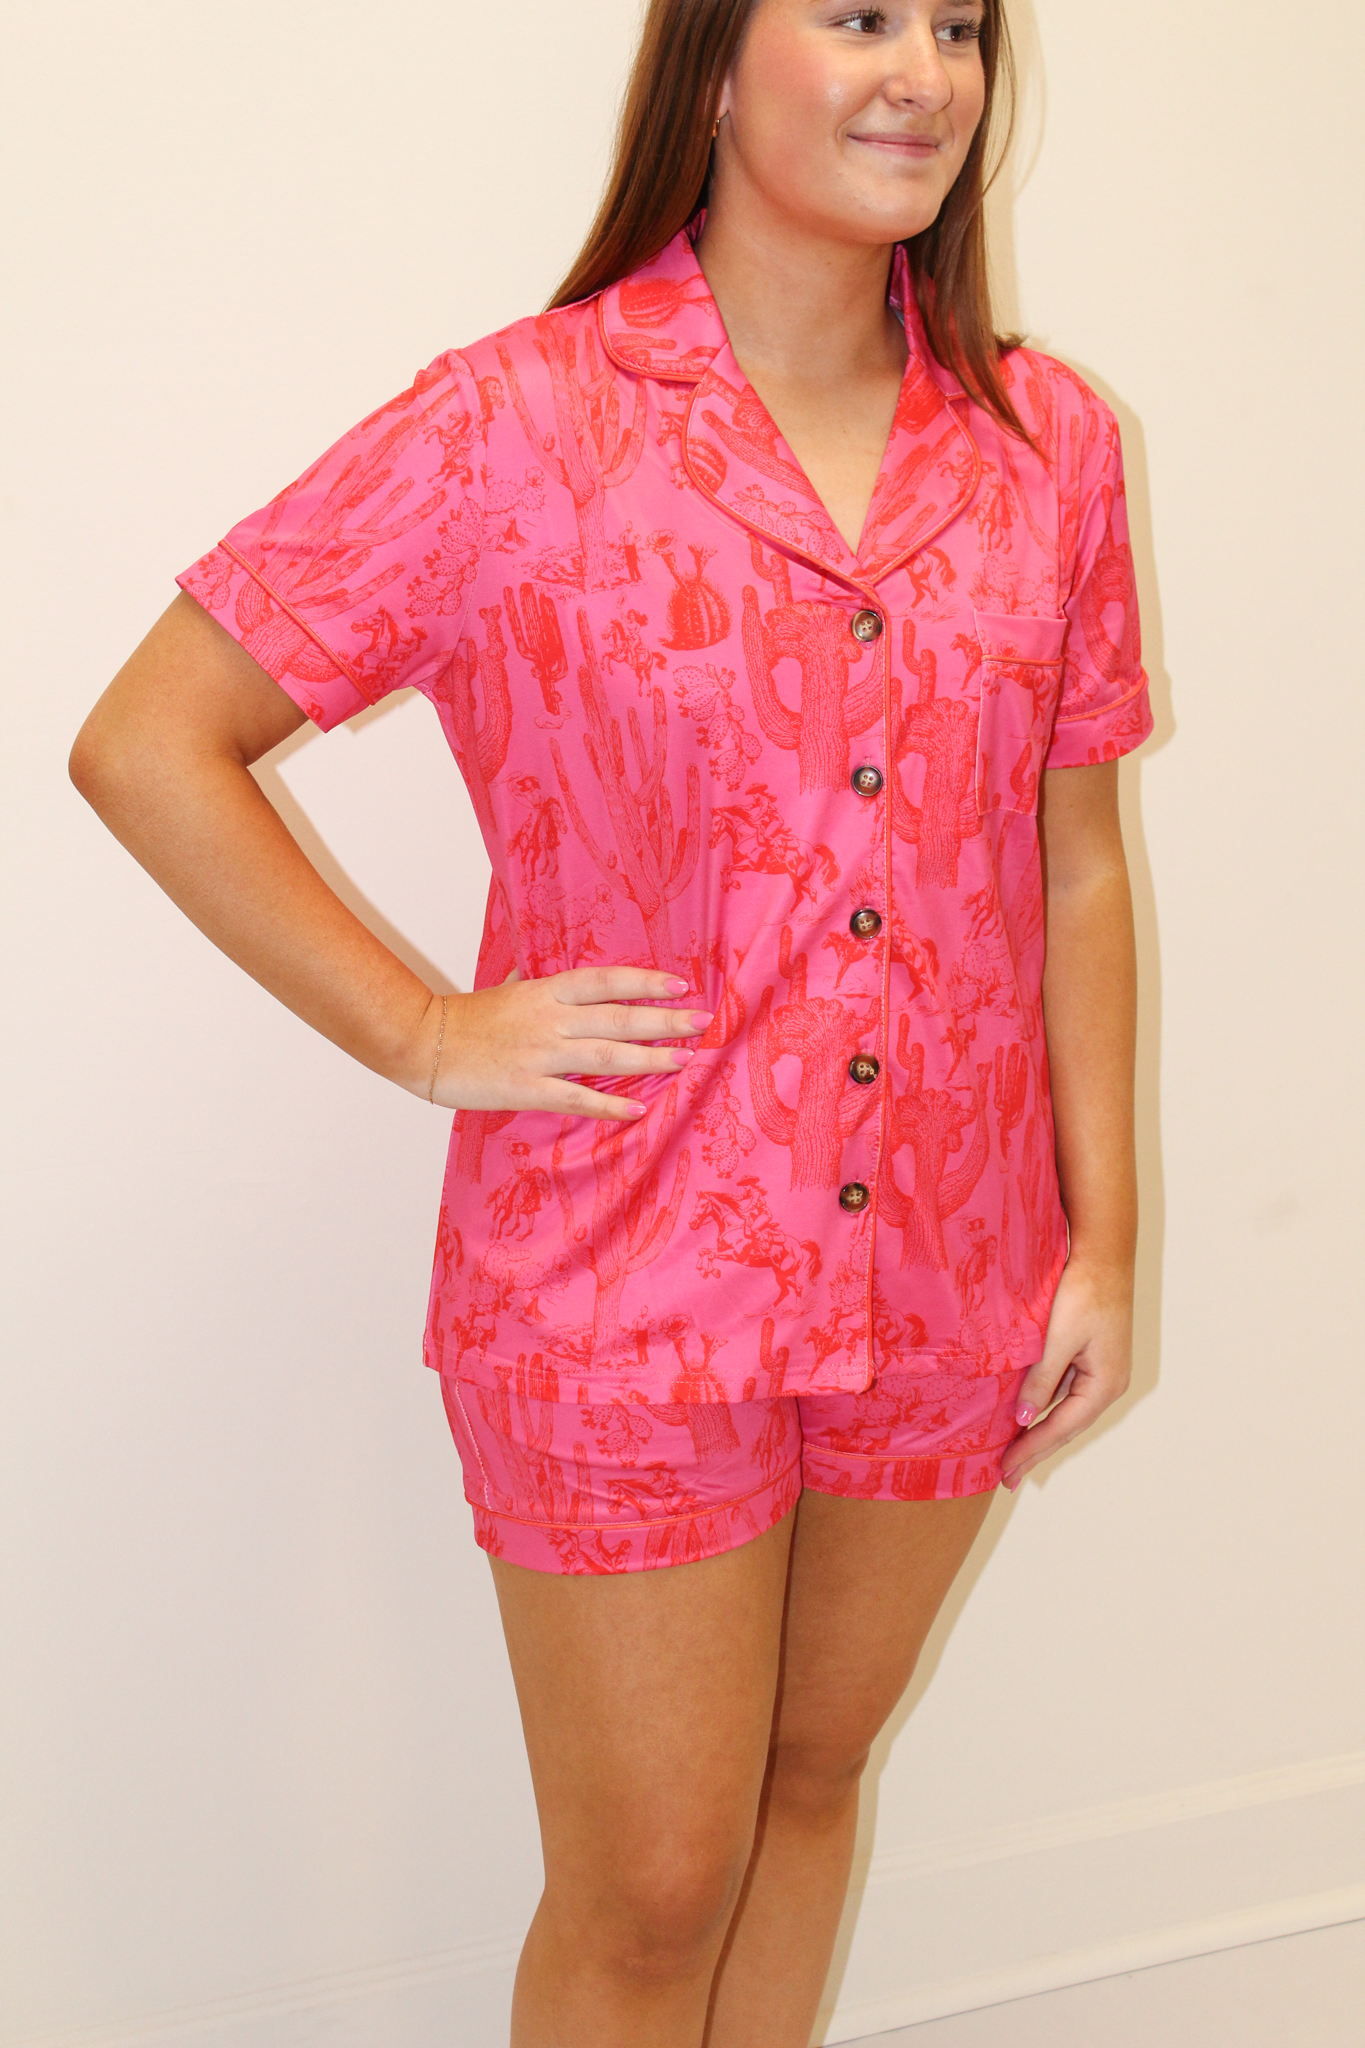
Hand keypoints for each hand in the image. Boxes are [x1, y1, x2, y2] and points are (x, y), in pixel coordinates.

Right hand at [418, 967, 712, 1122]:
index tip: (680, 984)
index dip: (645, 981)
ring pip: (605, 1055)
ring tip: (684, 1061)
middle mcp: (549, 1019)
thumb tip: (545, 969)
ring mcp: (539, 1054)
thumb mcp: (505, 988)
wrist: (422, 1043)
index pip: (606, 981)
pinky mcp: (526, 1088)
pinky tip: (636, 1111)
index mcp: (545, 991)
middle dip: (664, 1020)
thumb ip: (534, 981)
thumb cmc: (465, 1017)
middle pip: (618, 1017)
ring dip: (649, 1059)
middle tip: (703, 1021)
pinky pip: (575, 1098)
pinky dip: (607, 1105)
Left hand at [999, 1260, 1132, 1491]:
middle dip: (1036, 1452)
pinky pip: (1065, 1394)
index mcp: (1104, 1385)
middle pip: (1066, 1428)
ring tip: (1015, 1456)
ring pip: (1065, 1412)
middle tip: (1007, 1478)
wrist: (1103, 1256)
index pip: (1061, 1429)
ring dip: (1040, 1433)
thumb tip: (1025, 1420)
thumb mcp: (1057, 1339)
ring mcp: (1101, 1372)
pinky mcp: (1092, 1358)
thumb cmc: (1083, 1292)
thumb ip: (1041, 1381)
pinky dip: (1044, 1408)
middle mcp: (1108, 1385)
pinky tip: (1028, 1416)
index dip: (1031, 1451)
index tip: (1005, 1470)